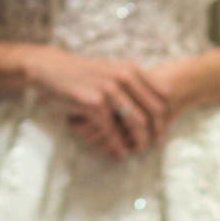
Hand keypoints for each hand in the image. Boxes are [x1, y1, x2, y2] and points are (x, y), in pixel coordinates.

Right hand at [22, 48, 171, 157]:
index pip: (163, 95)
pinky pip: (113, 131)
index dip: (167, 115)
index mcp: (131, 70)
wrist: (52, 68)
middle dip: (157, 131)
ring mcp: (109, 91)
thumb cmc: (84, 72)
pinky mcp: (94, 104)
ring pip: (137, 123)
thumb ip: (134, 81)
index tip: (165, 128)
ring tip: (137, 149)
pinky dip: (118, 145)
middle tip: (155, 143)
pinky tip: (120, 152)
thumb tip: (163, 95)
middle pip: (155, 111)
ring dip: (140, 141)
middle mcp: (123, 78)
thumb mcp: (112, 69)